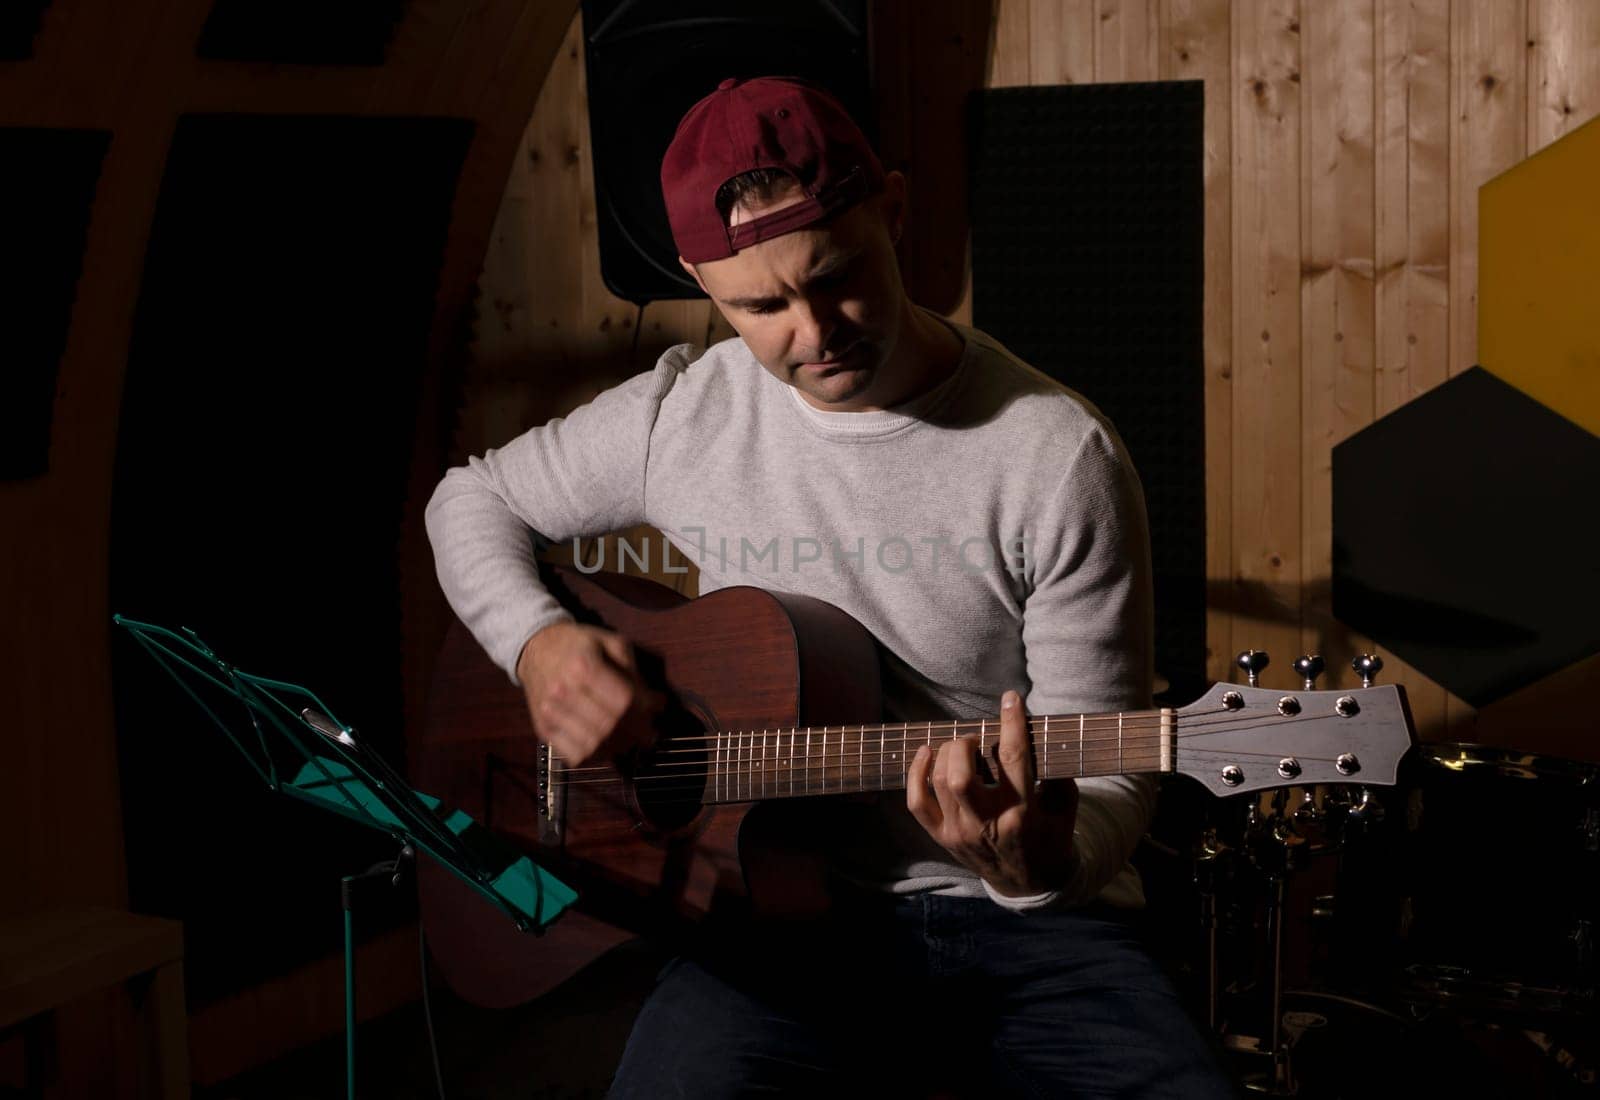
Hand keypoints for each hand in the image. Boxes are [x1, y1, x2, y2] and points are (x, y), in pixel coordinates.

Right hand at [516, 620, 663, 765]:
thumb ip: (634, 673)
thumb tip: (656, 705)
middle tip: (650, 734)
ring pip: (593, 745)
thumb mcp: (612, 643)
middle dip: (637, 734)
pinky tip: (607, 746)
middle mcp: (563, 692)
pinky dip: (596, 757)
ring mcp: (550, 714)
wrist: (537, 647)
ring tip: (631, 741)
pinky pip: (574, 756)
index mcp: (583, 666)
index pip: (622, 701)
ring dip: (619, 748)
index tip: (658, 710)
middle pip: (609, 726)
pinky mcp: (543, 729)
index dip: (645, 710)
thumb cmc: (580, 644)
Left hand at [906, 690, 1079, 896]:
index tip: (1011, 700)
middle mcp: (988, 824)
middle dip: (965, 744)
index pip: (1014, 759)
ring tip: (960, 747)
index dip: (1011, 723)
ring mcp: (960, 833)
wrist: (1029, 883)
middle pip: (960, 776)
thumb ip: (1056, 773)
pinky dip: (916, 773)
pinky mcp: (942, 838)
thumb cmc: (1050, 836)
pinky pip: (916, 802)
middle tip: (976, 739)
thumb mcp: (1065, 806)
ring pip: (939, 783)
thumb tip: (1036, 734)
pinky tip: (926, 753)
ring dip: (946, 753)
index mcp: (1023, 813)